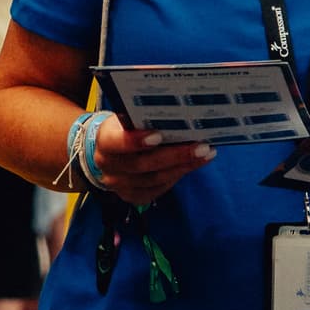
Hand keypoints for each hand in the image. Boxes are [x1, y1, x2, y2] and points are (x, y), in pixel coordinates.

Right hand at [89, 114, 209, 208]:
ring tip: (205, 154)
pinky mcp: (132, 196)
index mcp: (104, 141)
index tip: (159, 135)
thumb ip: (144, 118)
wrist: (107, 150)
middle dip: (175, 156)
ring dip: (183, 167)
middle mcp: (109, 166)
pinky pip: (158, 189)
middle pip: (143, 165)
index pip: (117, 143)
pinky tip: (193, 165)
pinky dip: (177, 177)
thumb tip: (178, 113)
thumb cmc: (124, 128)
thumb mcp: (127, 117)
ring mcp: (119, 185)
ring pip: (155, 179)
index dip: (136, 141)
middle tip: (201, 147)